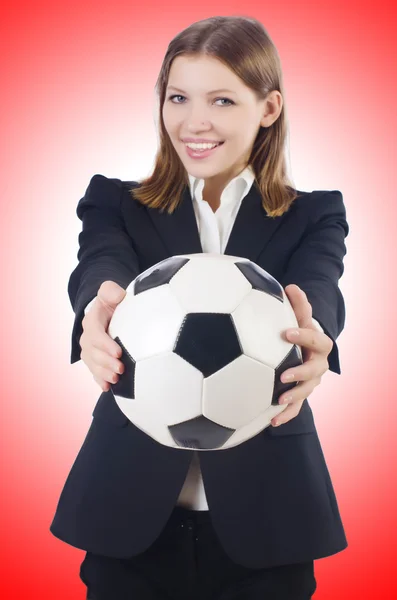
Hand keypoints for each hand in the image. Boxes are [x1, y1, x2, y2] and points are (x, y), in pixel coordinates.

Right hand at [80, 281, 126, 390]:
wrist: (109, 313)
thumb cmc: (113, 302)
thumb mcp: (111, 292)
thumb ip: (111, 291)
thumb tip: (119, 296)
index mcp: (92, 320)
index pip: (95, 333)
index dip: (105, 344)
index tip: (118, 352)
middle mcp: (88, 337)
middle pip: (93, 353)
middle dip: (105, 363)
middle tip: (120, 369)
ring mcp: (90, 350)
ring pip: (93, 365)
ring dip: (103, 373)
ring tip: (117, 379)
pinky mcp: (94, 360)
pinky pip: (94, 372)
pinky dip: (100, 380)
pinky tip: (108, 388)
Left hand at [271, 284, 333, 426]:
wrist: (305, 350)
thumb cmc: (298, 330)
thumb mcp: (298, 317)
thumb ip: (297, 305)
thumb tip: (290, 286)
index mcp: (318, 344)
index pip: (315, 339)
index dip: (303, 336)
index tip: (285, 333)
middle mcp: (318, 364)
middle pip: (315, 371)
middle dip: (301, 373)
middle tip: (283, 375)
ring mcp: (311, 382)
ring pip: (307, 391)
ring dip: (294, 397)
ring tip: (279, 401)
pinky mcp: (302, 395)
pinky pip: (297, 408)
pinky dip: (286, 415)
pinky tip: (271, 421)